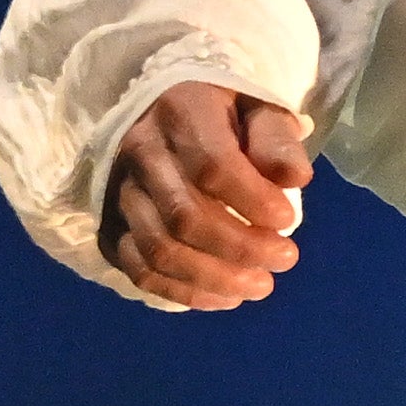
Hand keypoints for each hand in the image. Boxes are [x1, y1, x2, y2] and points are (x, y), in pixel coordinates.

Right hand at [94, 81, 314, 309]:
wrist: (164, 115)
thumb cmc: (224, 114)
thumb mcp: (259, 108)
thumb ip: (276, 141)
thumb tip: (294, 179)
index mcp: (181, 112)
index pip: (212, 166)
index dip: (253, 201)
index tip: (288, 220)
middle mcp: (141, 151)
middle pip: (185, 216)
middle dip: (241, 248)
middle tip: (285, 259)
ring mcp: (119, 191)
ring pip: (160, 250)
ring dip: (216, 278)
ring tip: (260, 285)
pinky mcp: (112, 226)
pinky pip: (140, 270)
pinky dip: (185, 292)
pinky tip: (225, 297)